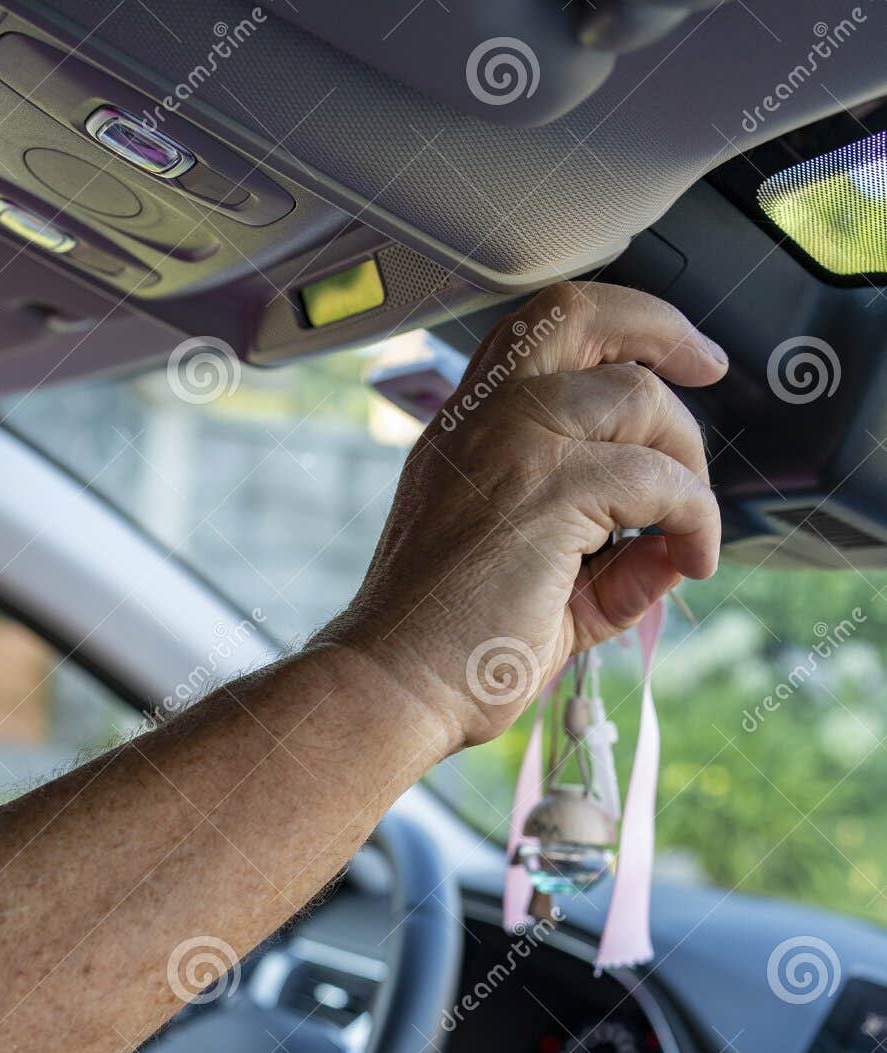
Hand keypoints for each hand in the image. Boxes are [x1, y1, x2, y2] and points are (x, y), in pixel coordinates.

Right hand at [326, 281, 727, 749]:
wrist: (394, 686)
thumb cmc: (450, 650)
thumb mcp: (546, 592)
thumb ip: (612, 564)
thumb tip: (676, 548)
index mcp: (467, 432)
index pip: (541, 330)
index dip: (618, 325)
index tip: (670, 358)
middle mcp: (482, 420)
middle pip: (580, 313)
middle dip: (663, 330)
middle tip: (709, 369)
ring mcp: (512, 445)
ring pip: (637, 395)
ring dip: (687, 457)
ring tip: (690, 526)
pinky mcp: (548, 490)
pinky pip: (657, 479)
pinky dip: (694, 516)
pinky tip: (691, 559)